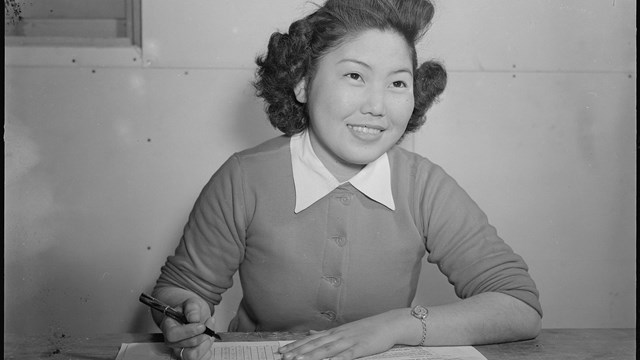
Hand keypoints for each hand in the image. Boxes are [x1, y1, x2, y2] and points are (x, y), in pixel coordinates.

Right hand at [161, 297, 216, 359]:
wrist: (196, 315)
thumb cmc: (191, 310)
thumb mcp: (192, 302)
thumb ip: (192, 308)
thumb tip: (194, 318)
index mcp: (168, 327)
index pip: (173, 335)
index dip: (189, 332)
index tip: (202, 326)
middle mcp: (172, 342)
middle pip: (184, 349)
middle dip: (202, 337)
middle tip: (209, 325)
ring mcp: (180, 350)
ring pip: (192, 356)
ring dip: (205, 344)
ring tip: (209, 333)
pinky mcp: (190, 356)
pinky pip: (200, 359)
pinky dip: (208, 350)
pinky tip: (207, 340)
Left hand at [279, 310, 405, 359]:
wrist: (389, 323)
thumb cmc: (368, 328)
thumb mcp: (345, 329)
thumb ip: (327, 333)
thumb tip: (311, 332)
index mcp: (335, 332)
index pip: (311, 339)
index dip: (296, 346)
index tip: (283, 351)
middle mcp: (339, 335)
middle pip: (315, 344)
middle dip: (299, 352)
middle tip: (285, 357)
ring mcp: (350, 340)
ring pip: (327, 349)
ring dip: (312, 355)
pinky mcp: (362, 347)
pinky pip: (348, 355)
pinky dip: (337, 359)